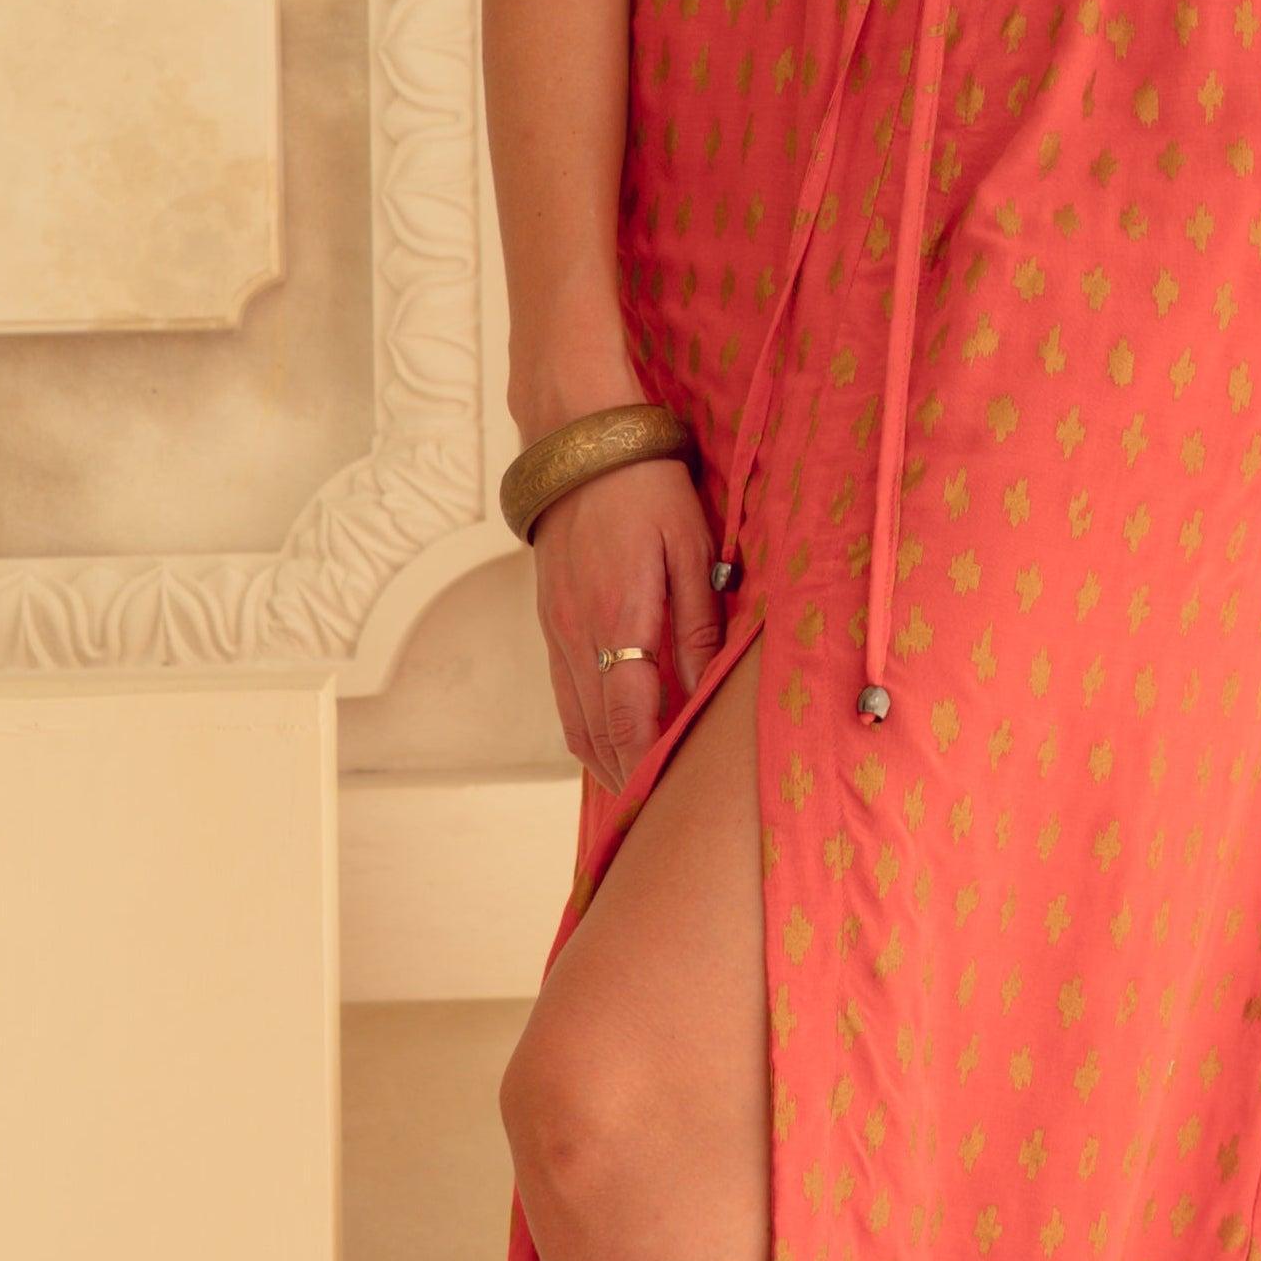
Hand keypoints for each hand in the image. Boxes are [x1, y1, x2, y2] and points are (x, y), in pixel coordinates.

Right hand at [533, 455, 718, 788]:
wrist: (579, 449)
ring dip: (605, 763)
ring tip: (640, 792)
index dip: (650, 763)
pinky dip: (587, 732)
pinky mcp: (550, 624)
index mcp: (619, 617)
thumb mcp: (691, 549)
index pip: (630, 717)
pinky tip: (612, 744)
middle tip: (664, 811)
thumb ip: (699, 622)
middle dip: (629, 777)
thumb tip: (710, 685)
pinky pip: (564, 697)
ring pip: (575, 723)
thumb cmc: (647, 492)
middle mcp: (578, 635)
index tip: (676, 795)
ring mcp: (557, 633)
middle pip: (598, 734)